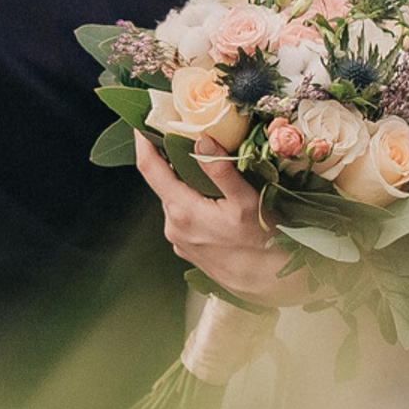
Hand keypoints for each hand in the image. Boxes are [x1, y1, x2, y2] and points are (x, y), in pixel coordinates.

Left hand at [133, 139, 303, 307]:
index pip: (150, 169)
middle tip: (186, 138)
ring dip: (185, 184)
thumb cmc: (261, 243)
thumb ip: (221, 170)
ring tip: (206, 169)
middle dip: (171, 161)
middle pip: (164, 183)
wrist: (268, 284)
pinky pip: (183, 217)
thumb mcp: (245, 201)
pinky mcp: (187, 248)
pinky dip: (192, 203)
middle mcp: (174, 226)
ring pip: (176, 200)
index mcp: (182, 211)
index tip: (140, 124)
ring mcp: (179, 240)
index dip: (142, 143)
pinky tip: (213, 201)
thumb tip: (202, 139)